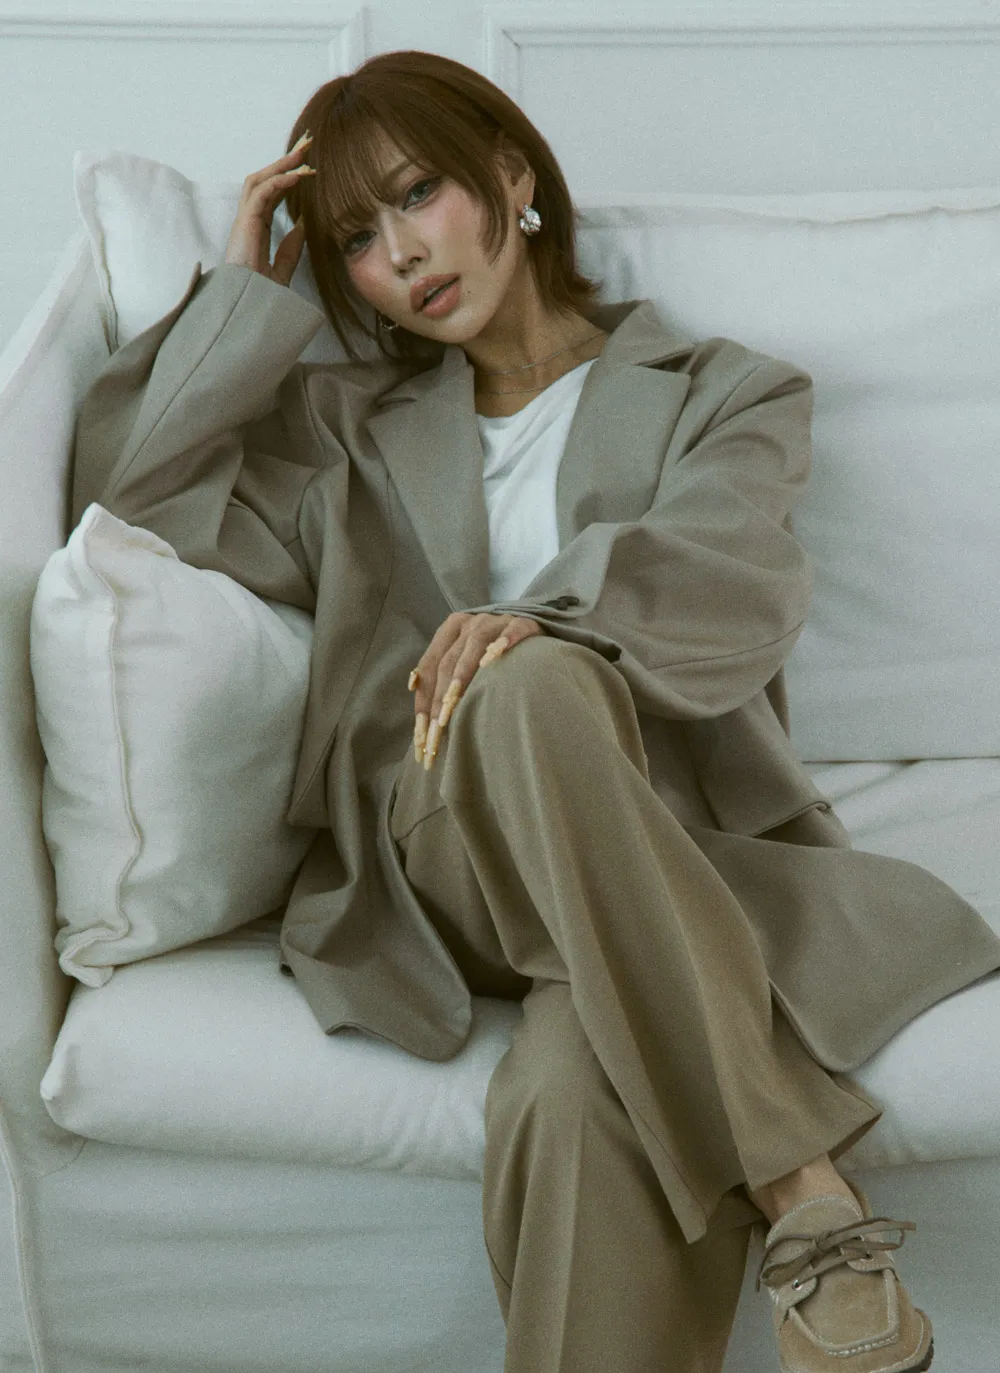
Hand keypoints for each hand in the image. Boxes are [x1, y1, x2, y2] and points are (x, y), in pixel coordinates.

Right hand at [224, 133, 316, 284]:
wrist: (246, 314)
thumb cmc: (260, 298)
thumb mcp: (281, 271)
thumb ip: (290, 249)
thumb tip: (303, 225)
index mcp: (255, 230)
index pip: (271, 194)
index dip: (288, 178)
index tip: (309, 167)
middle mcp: (247, 222)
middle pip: (264, 180)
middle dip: (285, 160)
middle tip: (308, 143)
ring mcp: (243, 222)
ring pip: (260, 180)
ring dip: (282, 163)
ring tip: (305, 151)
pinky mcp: (244, 225)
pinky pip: (262, 193)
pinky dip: (281, 180)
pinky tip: (300, 174)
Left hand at [408, 613, 546, 769]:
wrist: (535, 627)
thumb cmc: (495, 651)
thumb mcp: (465, 656)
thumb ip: (443, 671)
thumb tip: (415, 694)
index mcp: (451, 630)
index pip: (429, 666)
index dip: (422, 699)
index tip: (422, 734)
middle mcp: (470, 623)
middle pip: (447, 662)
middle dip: (438, 701)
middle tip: (436, 734)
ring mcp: (496, 622)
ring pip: (474, 646)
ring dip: (462, 677)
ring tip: (452, 705)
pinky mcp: (524, 622)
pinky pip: (513, 631)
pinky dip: (505, 642)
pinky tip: (496, 657)